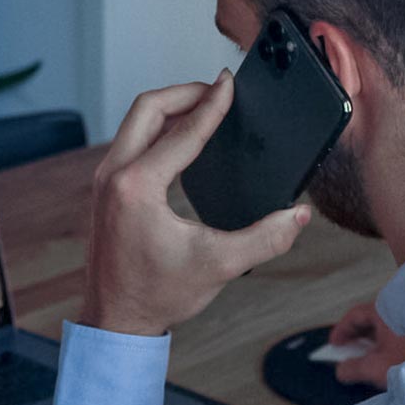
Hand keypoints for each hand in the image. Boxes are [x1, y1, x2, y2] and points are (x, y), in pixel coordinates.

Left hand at [79, 71, 311, 335]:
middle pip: (147, 108)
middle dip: (184, 92)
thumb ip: (266, 238)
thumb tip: (299, 215)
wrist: (116, 321)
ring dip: (169, 108)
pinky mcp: (105, 190)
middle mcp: (113, 176)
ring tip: (203, 107)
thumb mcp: (220, 266)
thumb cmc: (158, 295)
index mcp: (137, 187)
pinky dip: (156, 129)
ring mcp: (104, 181)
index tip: (230, 84)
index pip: (183, 132)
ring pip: (134, 122)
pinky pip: (130, 141)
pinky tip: (181, 137)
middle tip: (216, 91)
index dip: (213, 105)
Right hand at [329, 302, 404, 388]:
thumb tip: (341, 370)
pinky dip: (392, 345)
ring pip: (389, 328)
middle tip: (349, 354)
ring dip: (376, 343)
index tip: (334, 344)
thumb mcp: (377, 367)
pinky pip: (402, 335)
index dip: (342, 330)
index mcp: (384, 311)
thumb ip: (354, 369)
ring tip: (371, 361)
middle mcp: (400, 311)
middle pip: (372, 321)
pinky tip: (393, 361)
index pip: (355, 315)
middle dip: (358, 338)